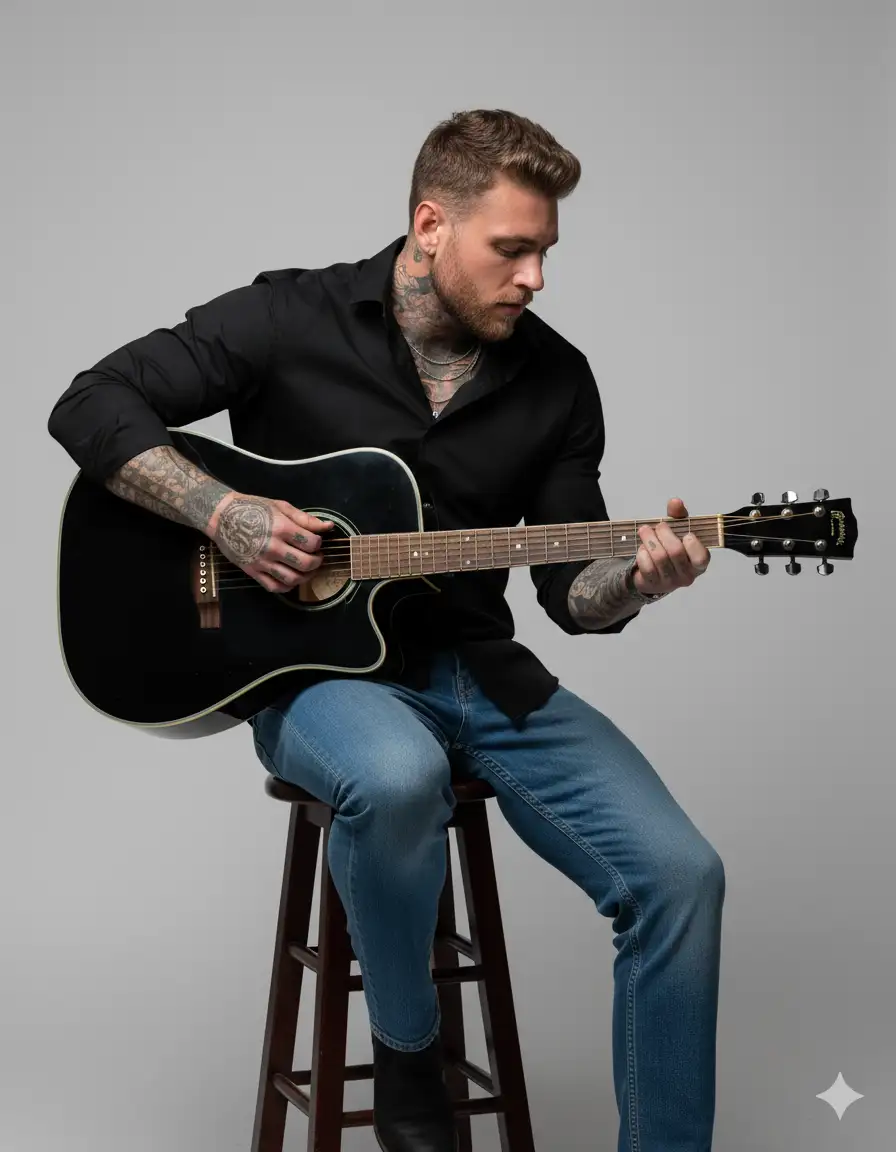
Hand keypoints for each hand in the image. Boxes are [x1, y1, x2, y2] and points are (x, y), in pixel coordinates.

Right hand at [208, 492, 333, 592]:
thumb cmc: (253, 508)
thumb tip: (328, 527)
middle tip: (317, 557)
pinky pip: (274, 587)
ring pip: (292, 579)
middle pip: (306, 564)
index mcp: (281, 528)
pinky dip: (287, 586)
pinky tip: (291, 577)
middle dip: (317, 562)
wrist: (222, 516)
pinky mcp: (253, 572)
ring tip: (307, 569)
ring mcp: (262, 562)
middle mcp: (273, 547)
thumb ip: (305, 519)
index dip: (319, 544)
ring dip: (306, 577)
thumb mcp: (280, 507)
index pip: (311, 543)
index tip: (316, 542)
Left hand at [631, 497, 709, 596]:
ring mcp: (670, 582)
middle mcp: (687, 575)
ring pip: (659, 557)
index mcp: (699, 563)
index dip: (693, 544)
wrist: (654, 573)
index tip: (686, 534)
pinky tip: (643, 549)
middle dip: (664, 533)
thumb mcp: (678, 530)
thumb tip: (675, 502)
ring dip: (649, 540)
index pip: (701, 558)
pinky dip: (642, 554)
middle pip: (675, 551)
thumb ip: (679, 516)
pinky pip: (647, 567)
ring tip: (645, 531)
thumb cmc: (671, 549)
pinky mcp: (653, 585)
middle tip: (658, 526)